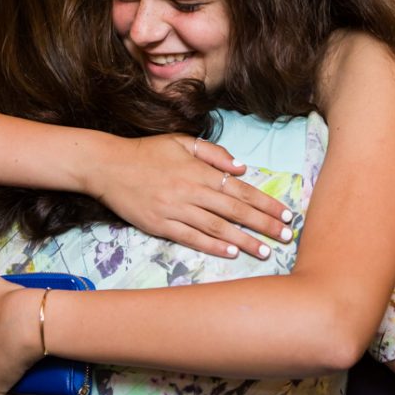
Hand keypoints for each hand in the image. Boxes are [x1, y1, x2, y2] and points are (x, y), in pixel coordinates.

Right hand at [85, 134, 294, 258]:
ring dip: (244, 241)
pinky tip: (230, 252)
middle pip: (235, 211)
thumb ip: (214, 154)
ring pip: (217, 227)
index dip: (265, 203)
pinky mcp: (160, 225)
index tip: (286, 214)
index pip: (241, 190)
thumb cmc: (146, 152)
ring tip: (265, 252)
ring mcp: (175, 209)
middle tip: (287, 237)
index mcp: (199, 170)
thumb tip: (241, 169)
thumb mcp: (181, 141)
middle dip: (264, 225)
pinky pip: (191, 237)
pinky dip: (212, 245)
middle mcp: (191, 191)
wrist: (107, 166)